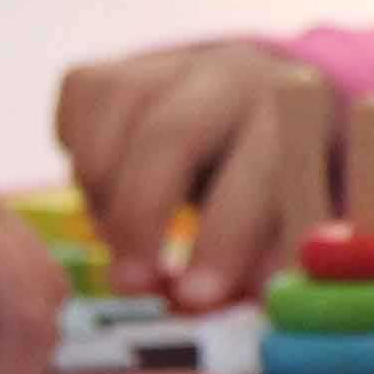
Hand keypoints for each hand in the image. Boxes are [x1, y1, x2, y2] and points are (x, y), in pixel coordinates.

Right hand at [53, 39, 331, 311]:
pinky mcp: (113, 67)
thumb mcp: (288, 221)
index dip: (224, 239)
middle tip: (132, 284)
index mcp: (294, 115)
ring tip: (122, 241)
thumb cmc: (271, 186)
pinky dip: (80, 157)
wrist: (244, 114)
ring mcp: (166, 64)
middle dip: (142, 218)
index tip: (194, 298)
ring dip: (105, 195)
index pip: (257, 172)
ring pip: (111, 122)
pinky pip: (79, 104)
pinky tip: (109, 190)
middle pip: (168, 136)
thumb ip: (266, 262)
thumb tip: (224, 309)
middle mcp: (230, 74)